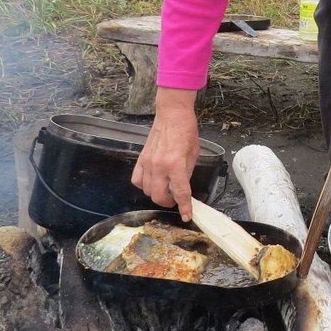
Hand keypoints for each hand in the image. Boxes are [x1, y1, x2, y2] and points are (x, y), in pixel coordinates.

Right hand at [131, 87, 200, 220]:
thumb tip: (183, 188)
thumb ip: (187, 173)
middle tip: (175, 200)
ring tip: (166, 190)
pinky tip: (152, 182)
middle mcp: (159, 166)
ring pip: (147, 191)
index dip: (184, 207)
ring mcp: (148, 163)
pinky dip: (144, 185)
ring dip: (157, 194)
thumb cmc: (186, 131)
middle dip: (169, 203)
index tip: (186, 215)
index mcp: (175, 165)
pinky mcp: (141, 159)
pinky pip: (136, 179)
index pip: (180, 192)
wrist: (172, 114)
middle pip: (159, 196)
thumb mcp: (193, 154)